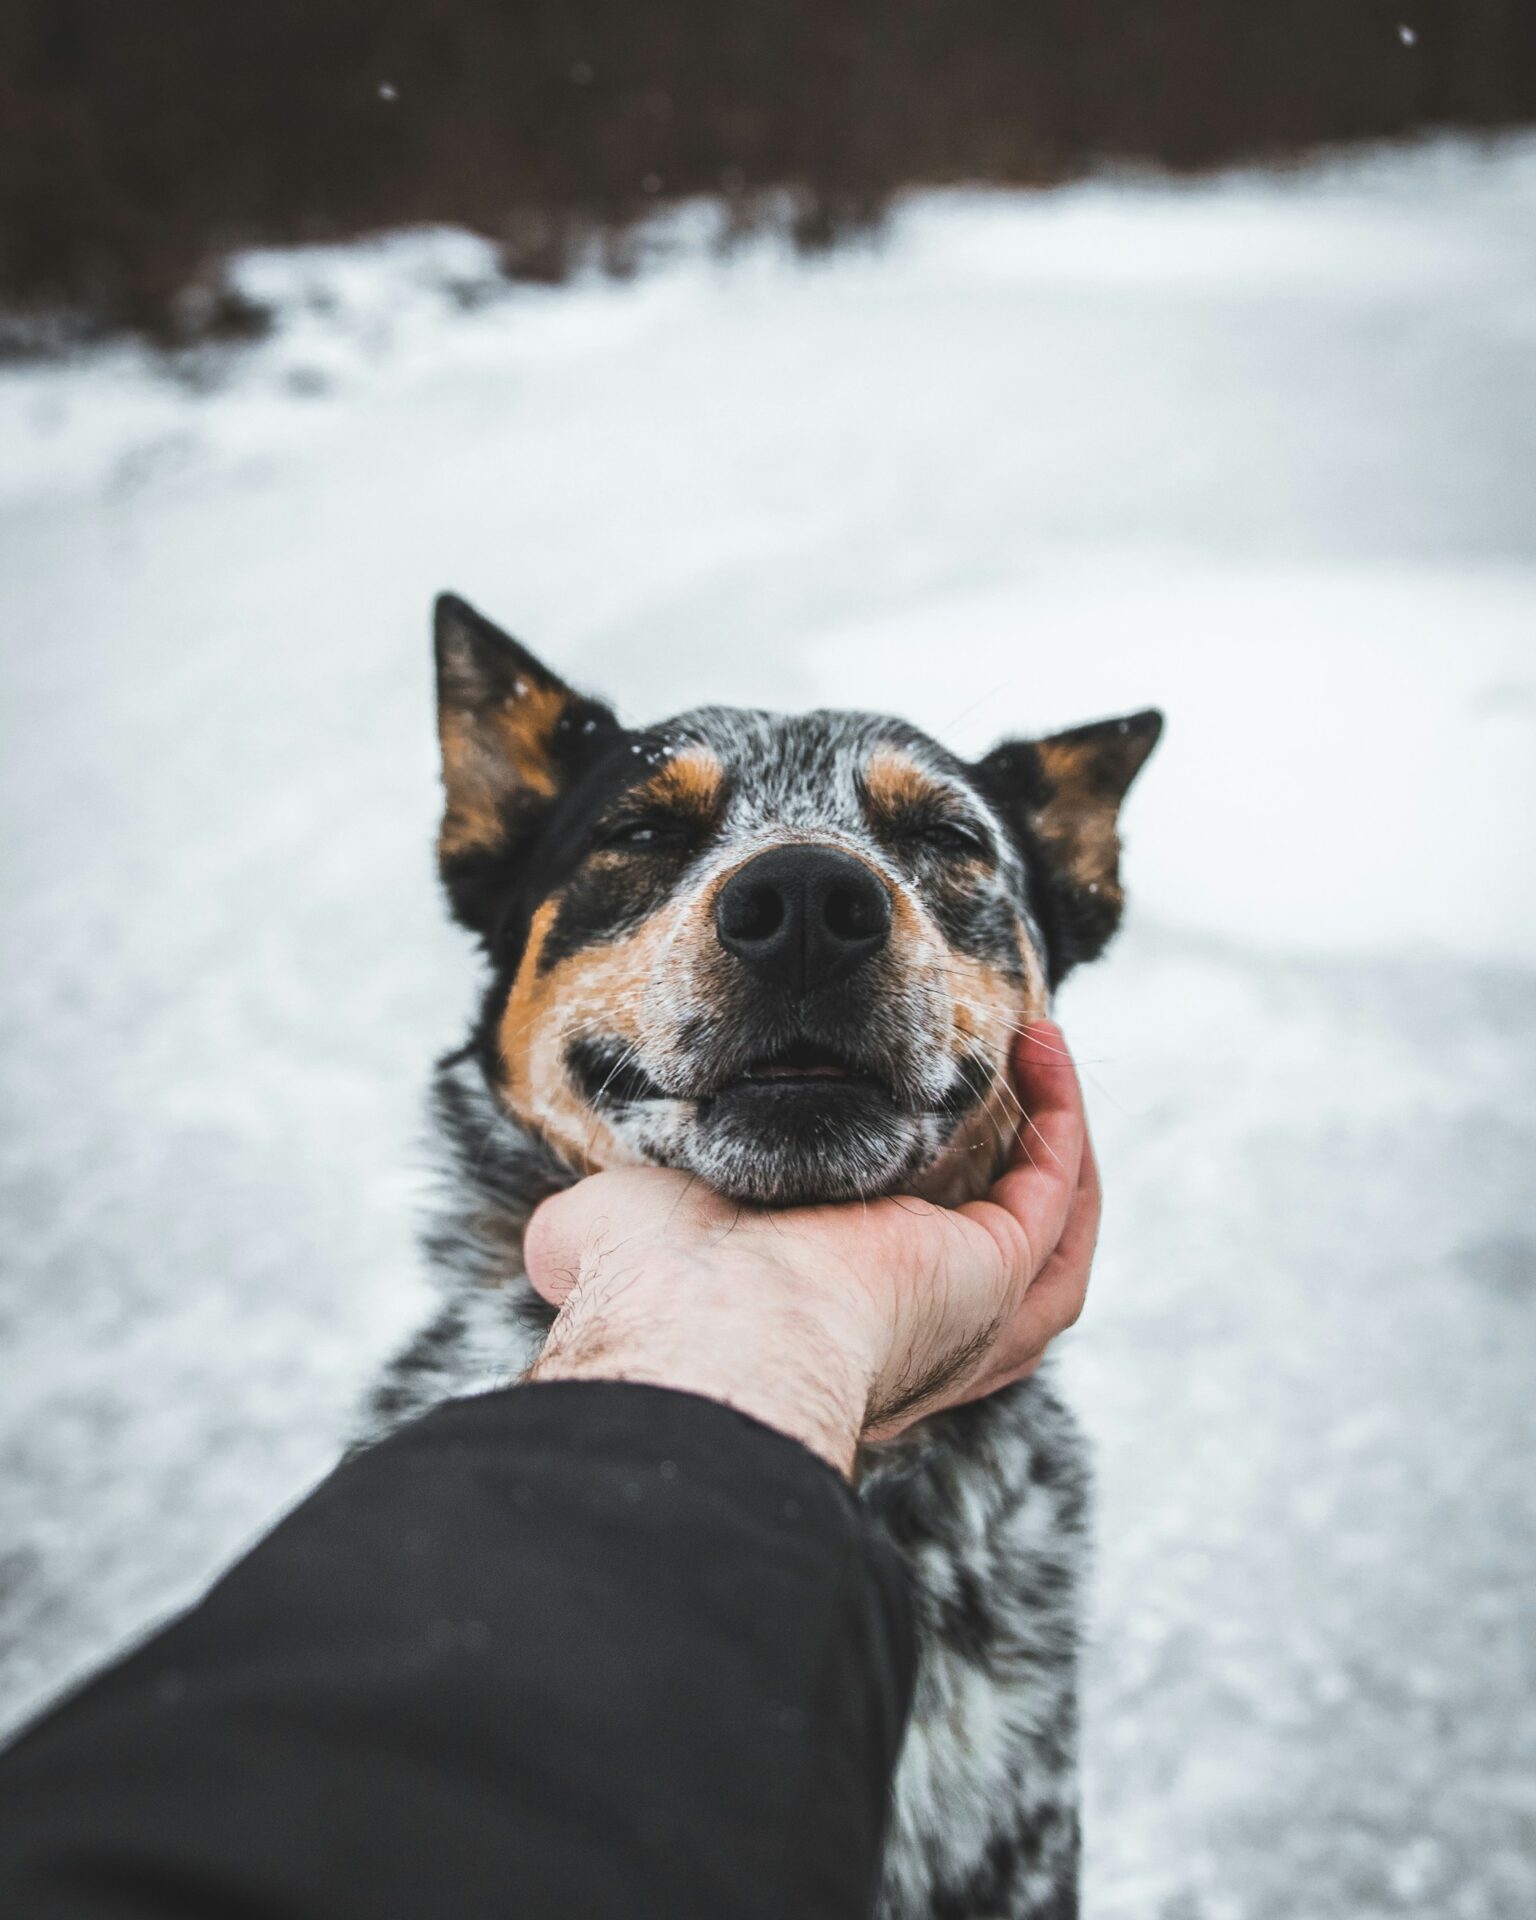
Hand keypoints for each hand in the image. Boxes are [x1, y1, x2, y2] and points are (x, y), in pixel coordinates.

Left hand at [525, 1023, 1099, 1475]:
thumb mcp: (613, 1237)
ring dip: (1055, 1142)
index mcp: (819, 1324)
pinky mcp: (998, 1274)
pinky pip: (1055, 1191)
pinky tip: (1038, 1049)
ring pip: (1050, 1237)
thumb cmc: (652, 1288)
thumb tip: (551, 1246)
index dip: (910, 1191)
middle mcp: (904, 1330)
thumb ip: (588, 1234)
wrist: (703, 1322)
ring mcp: (963, 1310)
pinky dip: (1060, 1119)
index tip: (901, 1109)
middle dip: (1010, 1166)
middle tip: (1004, 1079)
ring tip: (1040, 1057)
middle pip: (996, 1259)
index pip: (889, 1266)